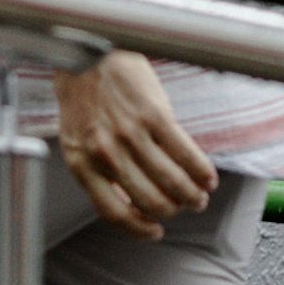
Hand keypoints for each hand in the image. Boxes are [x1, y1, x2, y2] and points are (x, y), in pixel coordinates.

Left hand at [54, 46, 216, 237]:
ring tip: (199, 196)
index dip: (139, 229)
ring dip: (191, 195)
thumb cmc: (83, 97)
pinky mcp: (154, 115)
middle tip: (185, 208)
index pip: (114, 213)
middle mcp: (105, 153)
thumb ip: (97, 170)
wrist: (89, 53)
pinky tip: (207, 177)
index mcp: (82, 163)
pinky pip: (185, 153)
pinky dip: (200, 170)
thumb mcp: (77, 140)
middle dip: (173, 210)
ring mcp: (130, 134)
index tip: (155, 231)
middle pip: (148, 201)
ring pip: (170, 181)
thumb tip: (127, 202)